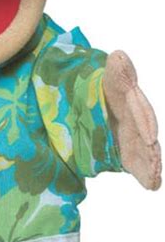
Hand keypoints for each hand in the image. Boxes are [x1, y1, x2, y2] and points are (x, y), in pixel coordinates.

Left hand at [103, 51, 160, 189]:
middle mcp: (135, 121)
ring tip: (154, 176)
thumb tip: (118, 56)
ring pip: (146, 152)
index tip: (149, 138)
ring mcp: (133, 137)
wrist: (87, 102)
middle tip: (154, 162)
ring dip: (152, 164)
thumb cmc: (99, 88)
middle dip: (151, 150)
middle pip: (147, 136)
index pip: (141, 112)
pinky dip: (146, 175)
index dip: (145, 124)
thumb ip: (114, 71)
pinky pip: (139, 165)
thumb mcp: (105, 77)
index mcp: (130, 102)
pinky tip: (152, 185)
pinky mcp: (129, 153)